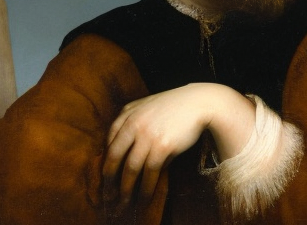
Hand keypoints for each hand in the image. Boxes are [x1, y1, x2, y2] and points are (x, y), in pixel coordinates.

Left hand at [102, 83, 254, 212]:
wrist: (201, 102)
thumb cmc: (177, 106)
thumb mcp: (149, 108)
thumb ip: (136, 126)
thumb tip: (129, 156)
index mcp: (127, 113)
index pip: (108, 143)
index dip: (105, 164)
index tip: (105, 179)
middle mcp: (133, 124)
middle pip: (113, 158)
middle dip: (109, 181)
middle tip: (108, 197)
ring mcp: (147, 135)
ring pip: (129, 169)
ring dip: (125, 190)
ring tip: (123, 204)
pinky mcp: (162, 146)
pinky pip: (149, 172)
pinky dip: (146, 188)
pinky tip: (144, 199)